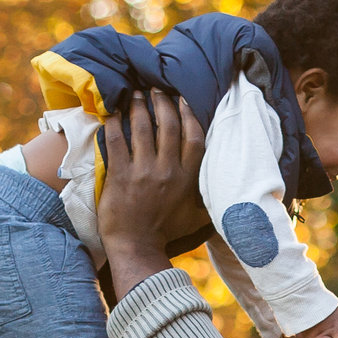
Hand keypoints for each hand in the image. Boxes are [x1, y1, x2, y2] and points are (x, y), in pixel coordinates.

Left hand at [96, 89, 205, 300]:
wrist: (137, 248)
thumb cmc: (166, 233)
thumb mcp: (196, 218)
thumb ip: (208, 199)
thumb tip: (225, 191)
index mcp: (187, 179)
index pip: (193, 137)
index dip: (188, 114)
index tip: (181, 99)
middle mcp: (168, 171)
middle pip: (168, 126)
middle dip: (162, 102)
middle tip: (154, 89)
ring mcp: (143, 172)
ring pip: (143, 129)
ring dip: (138, 107)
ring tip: (134, 94)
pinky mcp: (120, 175)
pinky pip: (117, 142)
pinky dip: (115, 124)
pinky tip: (112, 113)